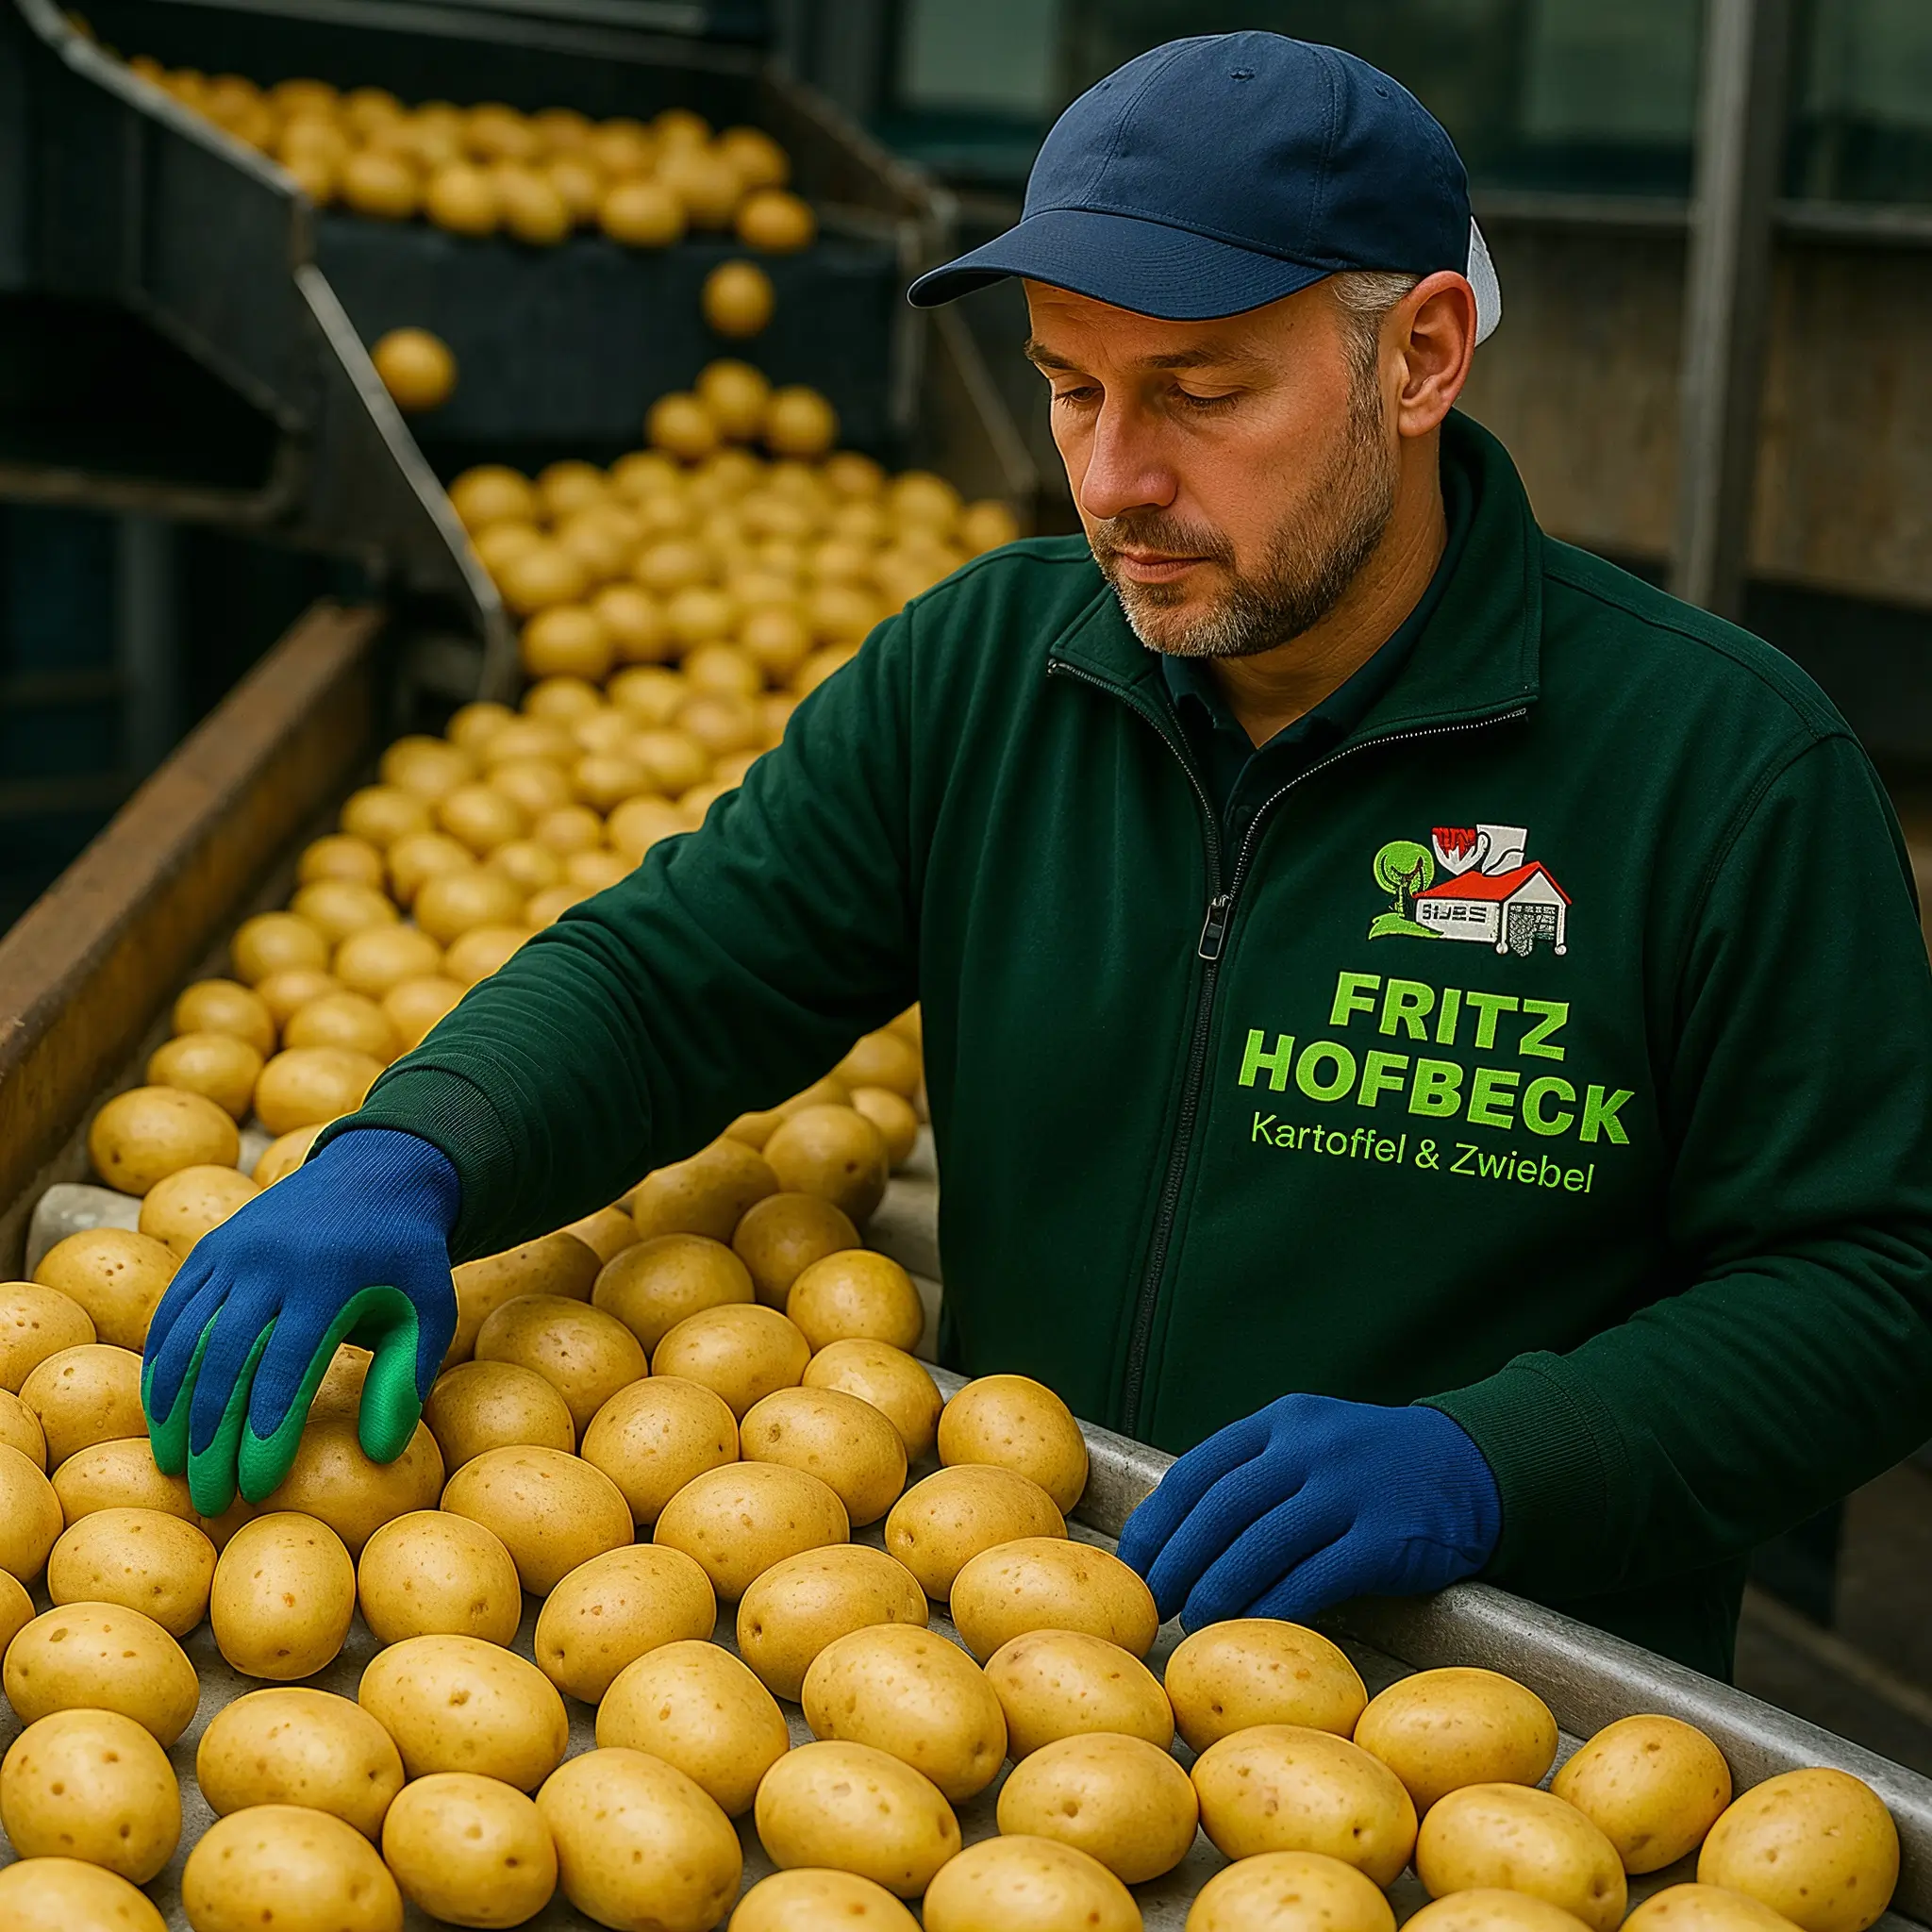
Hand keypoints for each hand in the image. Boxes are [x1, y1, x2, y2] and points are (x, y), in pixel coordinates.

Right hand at [141, 1128, 459, 1516]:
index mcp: (328, 1278)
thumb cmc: (407, 1258)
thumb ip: (406, 1379)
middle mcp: (270, 1262)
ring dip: (173, 1408)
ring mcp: (234, 1251)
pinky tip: (162, 1412)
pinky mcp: (211, 1248)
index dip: (266, 1433)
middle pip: (225, 1362)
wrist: (377, 1172)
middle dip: (212, 1437)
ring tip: (175, 1466)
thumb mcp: (429, 1310)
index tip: (257, 1489)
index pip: (286, 1369)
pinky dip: (161, 1364)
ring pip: (186, 1338)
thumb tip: (382, 1453)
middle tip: (210, 1498)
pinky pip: (174, 1312)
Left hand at [1115, 1393, 1500, 1629]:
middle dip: (1177, 1561)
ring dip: (1218, 1590)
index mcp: (1281, 1422)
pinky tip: (1253, 1628)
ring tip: (1195, 1622)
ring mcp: (1348, 1489)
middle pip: (1220, 1509)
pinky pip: (1313, 1578)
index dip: (1158, 1523)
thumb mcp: (1311, 1444)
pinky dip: (1274, 1607)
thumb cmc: (1373, 1468)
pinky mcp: (1384, 1536)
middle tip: (1154, 1603)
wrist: (1471, 1466)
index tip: (1133, 1564)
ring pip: (1260, 1545)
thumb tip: (1178, 1539)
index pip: (1197, 1471)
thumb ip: (1255, 1476)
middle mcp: (1309, 1447)